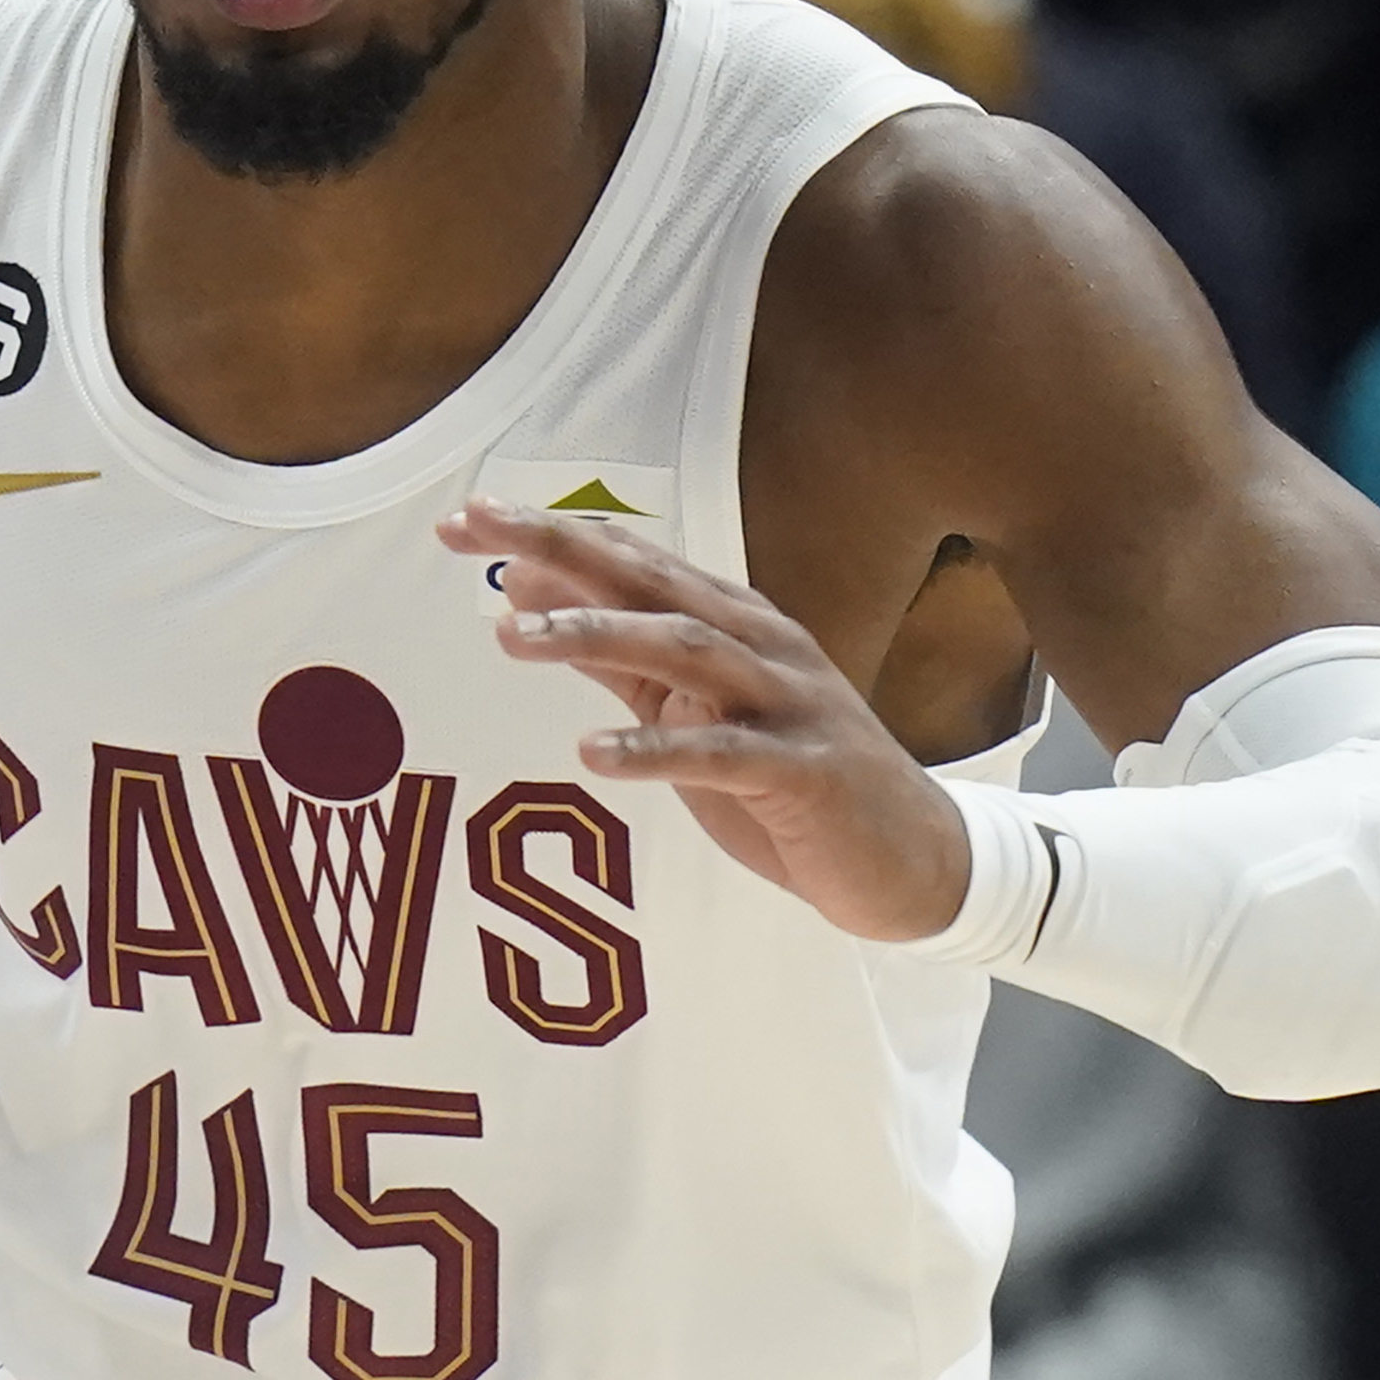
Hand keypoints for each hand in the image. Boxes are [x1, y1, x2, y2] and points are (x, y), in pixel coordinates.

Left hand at [441, 501, 971, 940]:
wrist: (913, 860)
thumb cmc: (788, 783)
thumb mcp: (691, 710)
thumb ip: (617, 658)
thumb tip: (526, 597)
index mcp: (732, 622)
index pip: (632, 560)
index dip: (551, 535)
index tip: (466, 519)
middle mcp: (761, 645)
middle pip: (652, 583)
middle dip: (561, 550)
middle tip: (478, 528)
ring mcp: (787, 704)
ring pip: (687, 649)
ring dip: (598, 635)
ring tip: (514, 637)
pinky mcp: (804, 772)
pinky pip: (723, 755)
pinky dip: (658, 749)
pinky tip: (594, 754)